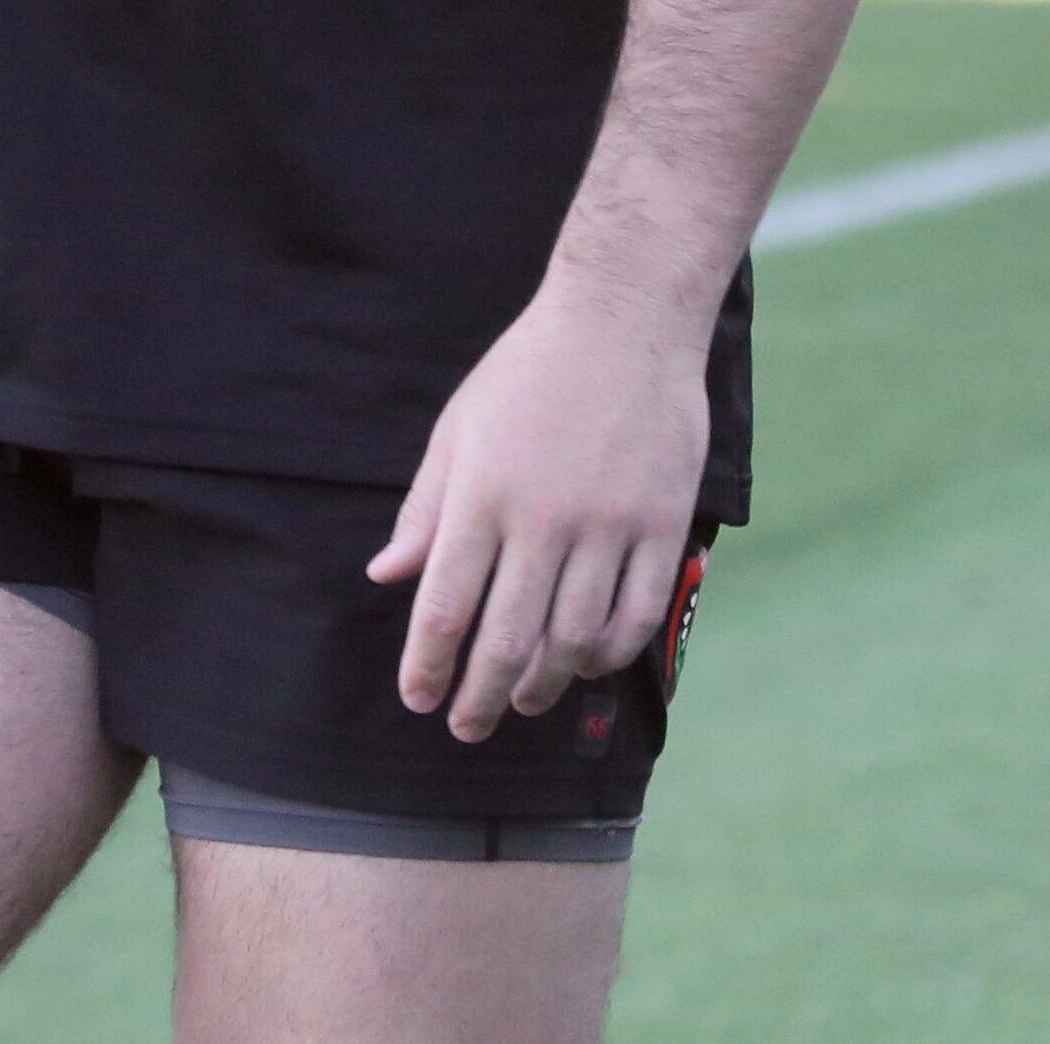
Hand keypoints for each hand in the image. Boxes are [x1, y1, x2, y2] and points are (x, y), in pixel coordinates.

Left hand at [368, 285, 712, 741]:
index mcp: (481, 495)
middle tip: (467, 727)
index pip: (446, 605)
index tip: (418, 700)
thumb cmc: (526, 373)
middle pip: (508, 638)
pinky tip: (586, 664)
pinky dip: (609, 653)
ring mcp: (609, 526)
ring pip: (574, 638)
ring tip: (524, 699)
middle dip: (482, 696)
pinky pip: (637, 615)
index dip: (429, 664)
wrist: (624, 323)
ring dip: (545, 682)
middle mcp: (543, 520)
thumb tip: (386, 576)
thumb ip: (425, 511)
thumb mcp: (458, 431)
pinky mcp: (662, 526)